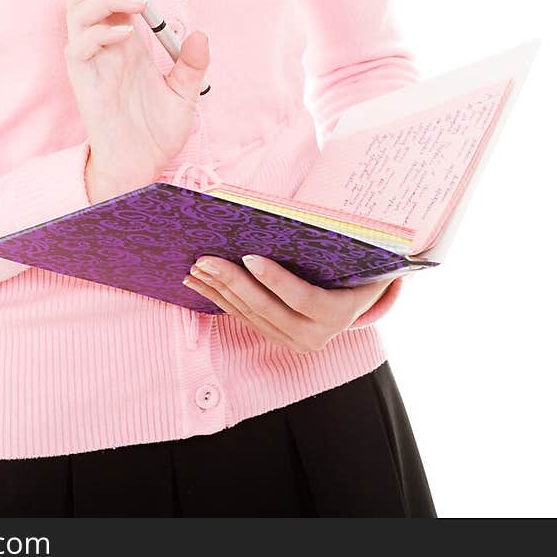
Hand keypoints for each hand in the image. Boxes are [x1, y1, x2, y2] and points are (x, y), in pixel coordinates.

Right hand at [64, 0, 211, 198]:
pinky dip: (100, 30)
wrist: (142, 169)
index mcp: (123, 40)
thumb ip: (191, 63)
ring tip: (137, 2)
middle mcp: (102, 44)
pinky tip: (128, 34)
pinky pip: (78, 45)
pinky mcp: (83, 80)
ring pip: (75, 8)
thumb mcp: (184, 93)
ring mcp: (90, 60)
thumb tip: (200, 34)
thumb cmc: (154, 132)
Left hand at [182, 254, 396, 353]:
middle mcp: (315, 336)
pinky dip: (220, 301)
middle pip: (266, 308)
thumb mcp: (360, 257)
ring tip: (195, 269)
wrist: (361, 299)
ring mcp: (294, 342)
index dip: (275, 279)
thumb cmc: (360, 268)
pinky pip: (244, 319)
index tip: (248, 257)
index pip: (302, 297)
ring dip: (219, 292)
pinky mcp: (277, 340)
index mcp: (338, 314)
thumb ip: (344, 242)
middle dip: (232, 283)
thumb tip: (314, 214)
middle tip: (205, 260)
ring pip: (250, 316)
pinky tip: (201, 285)